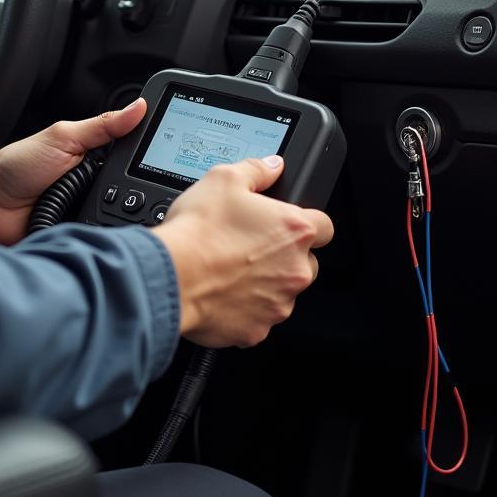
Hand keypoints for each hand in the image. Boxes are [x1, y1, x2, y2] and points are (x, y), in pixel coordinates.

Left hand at [0, 99, 147, 243]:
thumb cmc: (17, 166)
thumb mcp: (64, 137)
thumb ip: (103, 125)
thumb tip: (138, 107)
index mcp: (95, 162)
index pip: (132, 164)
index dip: (144, 166)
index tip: (161, 165)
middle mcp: (93, 189)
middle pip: (128, 197)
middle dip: (126, 198)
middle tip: (109, 190)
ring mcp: (85, 215)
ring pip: (116, 222)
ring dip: (108, 219)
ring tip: (89, 207)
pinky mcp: (76, 237)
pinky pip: (96, 241)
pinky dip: (94, 238)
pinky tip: (90, 233)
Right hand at [153, 156, 332, 347]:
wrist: (171, 275)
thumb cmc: (198, 231)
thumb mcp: (223, 179)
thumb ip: (255, 170)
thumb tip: (271, 166)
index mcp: (293, 230)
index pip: (324, 226)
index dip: (306, 223)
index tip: (285, 224)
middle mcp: (294, 269)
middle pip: (305, 263)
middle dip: (284, 257)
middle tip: (250, 247)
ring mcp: (278, 304)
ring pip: (282, 293)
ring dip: (264, 284)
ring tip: (230, 270)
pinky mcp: (257, 330)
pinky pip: (257, 319)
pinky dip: (244, 309)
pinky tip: (221, 293)